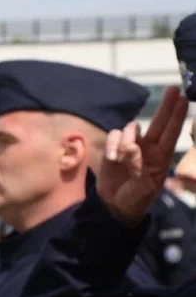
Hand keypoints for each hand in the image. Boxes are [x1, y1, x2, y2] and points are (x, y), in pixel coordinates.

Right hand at [98, 85, 189, 224]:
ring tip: (121, 159)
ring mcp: (130, 147)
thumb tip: (130, 147)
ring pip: (131, 129)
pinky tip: (112, 158)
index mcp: (161, 158)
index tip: (184, 99)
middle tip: (174, 89)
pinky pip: (113, 136)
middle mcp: (148, 148)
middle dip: (166, 106)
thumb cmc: (134, 200)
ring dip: (126, 140)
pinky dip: (112, 145)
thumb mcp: (143, 189)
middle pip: (158, 122)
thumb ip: (139, 167)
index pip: (171, 133)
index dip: (178, 115)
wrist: (113, 207)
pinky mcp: (113, 148)